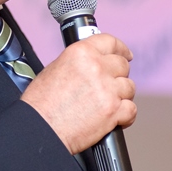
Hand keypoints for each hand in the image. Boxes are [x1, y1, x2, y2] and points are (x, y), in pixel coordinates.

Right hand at [21, 33, 136, 154]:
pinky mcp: (112, 111)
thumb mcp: (55, 68)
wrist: (40, 129)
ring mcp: (107, 89)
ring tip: (108, 103)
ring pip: (129, 87)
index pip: (110, 42)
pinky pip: (131, 109)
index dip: (121, 49)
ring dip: (122, 95)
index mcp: (81, 53)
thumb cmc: (41, 104)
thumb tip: (93, 63)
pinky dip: (126, 115)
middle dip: (119, 75)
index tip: (126, 54)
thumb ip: (80, 62)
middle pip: (123, 65)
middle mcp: (96, 68)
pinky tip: (116, 117)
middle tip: (111, 84)